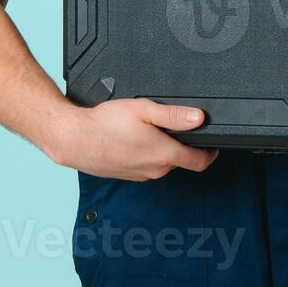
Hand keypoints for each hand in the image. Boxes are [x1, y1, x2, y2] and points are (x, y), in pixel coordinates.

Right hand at [50, 99, 218, 180]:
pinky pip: (146, 166)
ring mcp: (141, 175)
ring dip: (163, 150)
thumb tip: (199, 118)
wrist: (73, 139)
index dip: (211, 153)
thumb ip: (174, 115)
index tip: (214, 144)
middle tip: (176, 127)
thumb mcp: (144, 110)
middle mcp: (155, 170)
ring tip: (150, 131)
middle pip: (181, 160)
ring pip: (162, 163)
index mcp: (164, 154)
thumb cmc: (104, 124)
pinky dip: (147, 155)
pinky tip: (133, 140)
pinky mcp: (128, 176)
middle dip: (184, 146)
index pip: (199, 162)